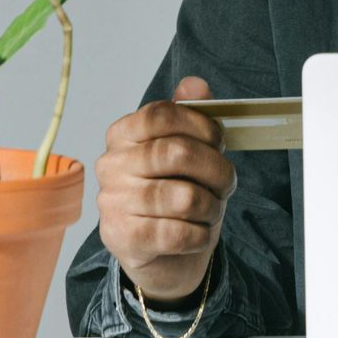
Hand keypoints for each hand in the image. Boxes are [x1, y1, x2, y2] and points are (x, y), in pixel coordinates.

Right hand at [97, 75, 236, 305]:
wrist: (160, 252)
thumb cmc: (175, 191)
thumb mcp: (186, 149)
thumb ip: (191, 114)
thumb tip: (195, 84)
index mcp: (123, 134)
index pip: (162, 114)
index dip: (201, 125)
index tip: (219, 140)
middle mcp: (111, 165)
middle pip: (177, 153)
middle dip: (217, 169)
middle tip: (227, 182)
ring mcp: (112, 202)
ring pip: (184, 197)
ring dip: (212, 206)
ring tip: (211, 209)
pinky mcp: (122, 238)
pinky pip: (178, 233)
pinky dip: (200, 234)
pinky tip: (198, 232)